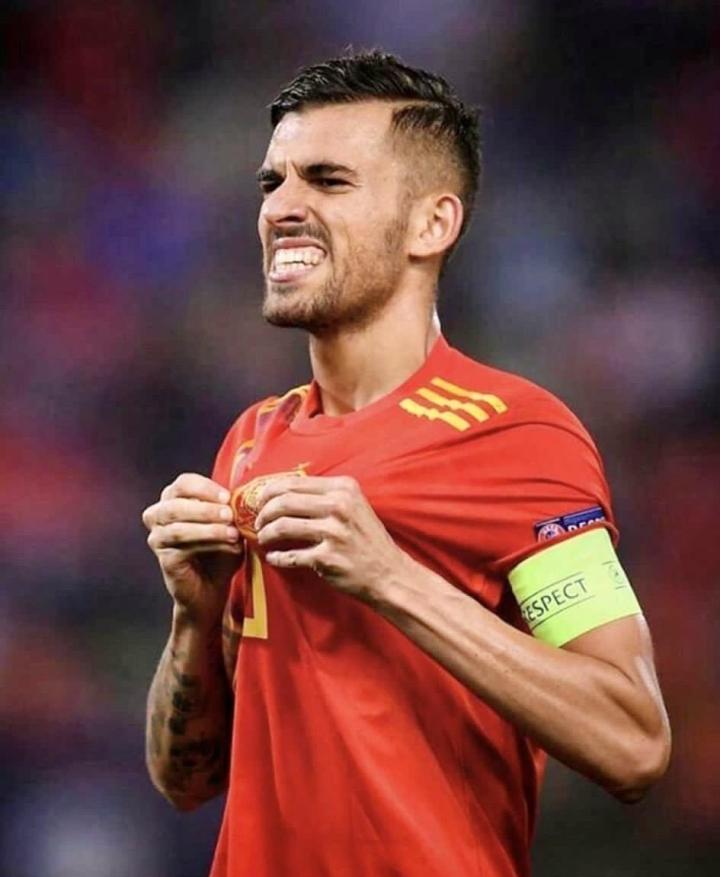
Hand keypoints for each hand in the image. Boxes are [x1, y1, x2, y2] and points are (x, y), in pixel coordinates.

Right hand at [142, 473, 242, 623]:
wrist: (211, 588)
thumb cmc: (219, 552)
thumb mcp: (227, 526)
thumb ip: (228, 510)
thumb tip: (238, 499)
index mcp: (173, 500)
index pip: (183, 483)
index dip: (205, 487)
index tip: (228, 496)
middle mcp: (158, 516)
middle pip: (175, 502)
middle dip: (205, 507)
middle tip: (229, 513)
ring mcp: (158, 538)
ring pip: (178, 526)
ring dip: (209, 528)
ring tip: (232, 532)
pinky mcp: (165, 559)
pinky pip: (183, 546)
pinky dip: (209, 544)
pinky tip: (229, 546)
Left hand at [254, 475, 406, 602]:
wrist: (389, 573)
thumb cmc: (367, 539)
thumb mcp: (353, 505)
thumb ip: (324, 495)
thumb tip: (283, 490)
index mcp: (343, 488)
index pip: (293, 482)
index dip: (269, 491)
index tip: (260, 501)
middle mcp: (339, 506)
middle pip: (283, 501)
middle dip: (263, 512)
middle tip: (258, 521)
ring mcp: (333, 533)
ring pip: (282, 526)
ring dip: (265, 533)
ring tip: (264, 538)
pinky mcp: (327, 558)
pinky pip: (290, 556)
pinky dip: (277, 557)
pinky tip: (274, 558)